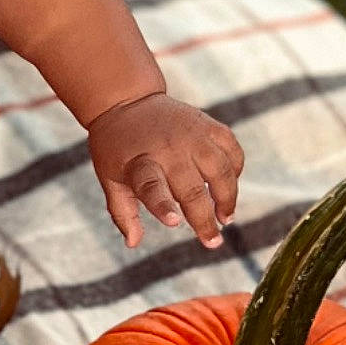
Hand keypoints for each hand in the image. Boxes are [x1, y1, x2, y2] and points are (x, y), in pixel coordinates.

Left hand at [86, 91, 243, 249]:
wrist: (126, 101)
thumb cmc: (117, 148)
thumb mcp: (109, 178)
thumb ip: (122, 212)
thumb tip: (133, 244)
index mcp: (139, 162)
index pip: (150, 186)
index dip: (162, 205)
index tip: (174, 222)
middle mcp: (167, 148)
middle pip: (191, 188)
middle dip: (204, 218)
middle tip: (212, 242)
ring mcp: (191, 134)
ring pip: (220, 169)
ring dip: (227, 197)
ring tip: (226, 217)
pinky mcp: (207, 124)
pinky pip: (232, 148)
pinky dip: (236, 169)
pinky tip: (230, 185)